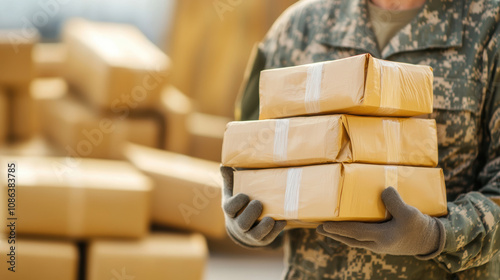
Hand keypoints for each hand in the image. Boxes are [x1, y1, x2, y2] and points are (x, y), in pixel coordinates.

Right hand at [221, 165, 285, 246]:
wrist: (243, 226)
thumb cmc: (239, 203)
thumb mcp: (232, 191)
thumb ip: (229, 179)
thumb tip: (224, 166)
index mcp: (231, 211)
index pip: (229, 209)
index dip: (237, 202)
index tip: (245, 195)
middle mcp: (238, 225)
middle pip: (242, 224)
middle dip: (251, 214)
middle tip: (259, 203)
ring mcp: (250, 234)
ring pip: (255, 235)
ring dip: (264, 226)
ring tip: (271, 218)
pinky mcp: (262, 239)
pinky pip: (268, 238)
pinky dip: (276, 230)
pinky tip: (282, 221)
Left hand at [316, 187, 444, 257]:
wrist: (430, 241)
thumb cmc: (419, 227)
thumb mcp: (409, 213)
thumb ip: (395, 202)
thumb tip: (383, 191)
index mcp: (382, 237)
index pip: (355, 232)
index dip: (338, 228)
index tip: (324, 225)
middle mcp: (377, 243)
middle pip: (350, 239)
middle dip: (334, 233)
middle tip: (318, 227)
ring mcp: (379, 245)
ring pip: (355, 240)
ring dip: (341, 235)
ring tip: (328, 228)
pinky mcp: (382, 242)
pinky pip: (362, 238)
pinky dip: (352, 234)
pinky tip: (348, 227)